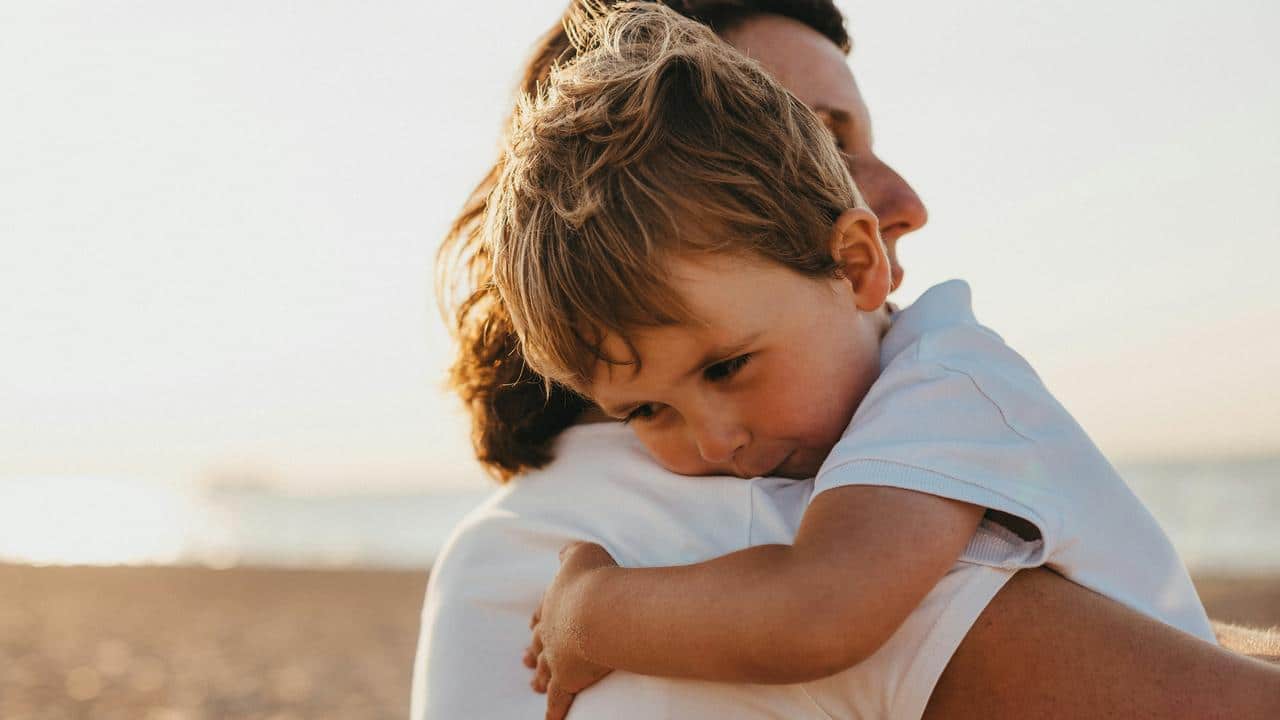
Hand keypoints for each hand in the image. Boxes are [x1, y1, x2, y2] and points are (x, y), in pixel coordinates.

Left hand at [523, 540, 617, 719]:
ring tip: (532, 684)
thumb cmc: (595, 578)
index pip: (543, 613)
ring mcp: (557, 656)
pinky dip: (553, 711)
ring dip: (538, 677)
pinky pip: (557, 699)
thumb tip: (563, 552)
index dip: (539, 619)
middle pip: (538, 643)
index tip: (532, 625)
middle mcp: (551, 631)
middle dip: (532, 651)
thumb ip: (571, 553)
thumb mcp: (582, 553)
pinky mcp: (567, 679)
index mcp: (554, 603)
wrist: (599, 608)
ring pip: (543, 670)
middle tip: (524, 659)